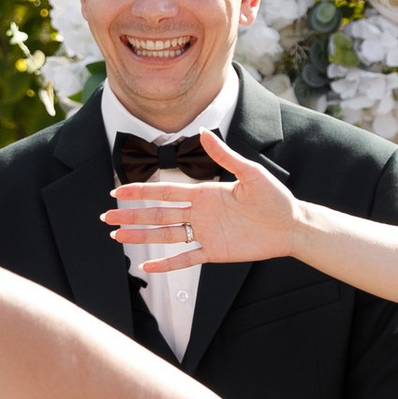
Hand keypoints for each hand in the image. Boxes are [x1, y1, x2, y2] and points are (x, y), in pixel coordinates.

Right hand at [104, 130, 299, 276]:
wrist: (291, 225)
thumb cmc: (274, 198)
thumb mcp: (250, 173)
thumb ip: (225, 156)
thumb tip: (204, 132)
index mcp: (204, 193)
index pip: (165, 191)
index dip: (141, 191)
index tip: (117, 190)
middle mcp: (199, 213)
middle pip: (157, 214)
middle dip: (131, 215)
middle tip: (106, 217)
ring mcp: (205, 234)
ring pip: (165, 235)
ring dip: (141, 236)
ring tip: (117, 237)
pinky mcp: (214, 252)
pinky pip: (185, 259)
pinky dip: (166, 264)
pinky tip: (146, 266)